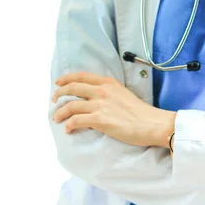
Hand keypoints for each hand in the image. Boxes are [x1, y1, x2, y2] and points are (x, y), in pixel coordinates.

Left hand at [52, 71, 175, 147]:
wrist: (151, 123)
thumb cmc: (141, 112)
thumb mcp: (124, 94)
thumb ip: (109, 93)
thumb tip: (97, 99)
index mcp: (108, 83)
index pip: (82, 76)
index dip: (67, 78)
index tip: (58, 82)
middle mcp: (102, 91)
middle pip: (73, 87)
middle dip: (59, 93)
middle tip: (53, 99)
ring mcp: (100, 104)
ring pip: (71, 105)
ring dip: (60, 112)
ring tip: (56, 118)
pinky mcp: (100, 119)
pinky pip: (77, 120)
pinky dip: (69, 124)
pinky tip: (68, 128)